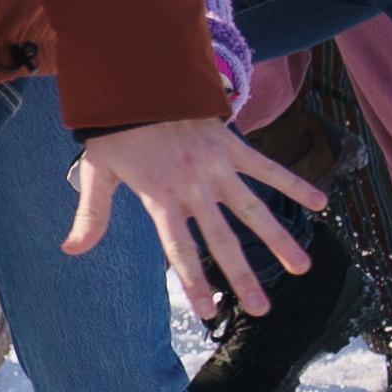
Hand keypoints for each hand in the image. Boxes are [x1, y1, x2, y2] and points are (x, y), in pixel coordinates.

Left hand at [69, 113, 324, 321]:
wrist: (137, 78)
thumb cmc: (115, 129)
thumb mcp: (97, 172)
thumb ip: (91, 215)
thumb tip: (70, 251)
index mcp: (161, 198)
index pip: (180, 250)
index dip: (195, 282)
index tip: (209, 313)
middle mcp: (193, 187)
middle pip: (223, 240)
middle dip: (243, 277)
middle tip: (262, 309)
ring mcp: (216, 167)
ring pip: (253, 210)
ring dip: (278, 240)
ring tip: (302, 267)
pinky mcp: (232, 145)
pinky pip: (268, 168)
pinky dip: (294, 184)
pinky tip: (321, 202)